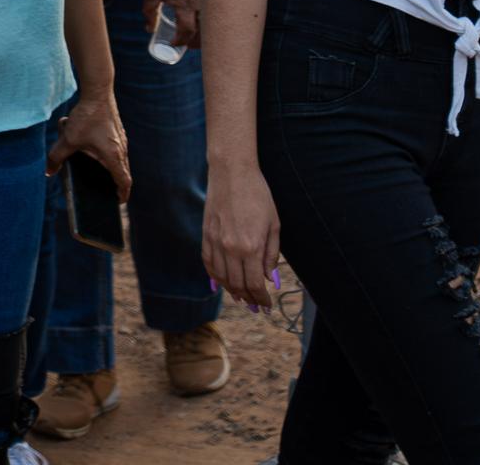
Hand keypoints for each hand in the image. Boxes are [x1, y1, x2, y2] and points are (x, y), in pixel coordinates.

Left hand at [48, 92, 131, 200]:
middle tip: (110, 192)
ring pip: (120, 159)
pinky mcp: (116, 129)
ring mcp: (121, 138)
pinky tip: (95, 151)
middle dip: (117, 183)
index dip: (123, 193)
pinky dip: (110, 155)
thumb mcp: (68, 139)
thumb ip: (57, 157)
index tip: (119, 201)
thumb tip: (48, 171)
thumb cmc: (86, 117)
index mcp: (113, 156)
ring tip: (102, 173)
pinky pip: (116, 148)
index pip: (124, 180)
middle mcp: (121, 148)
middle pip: (123, 171)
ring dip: (112, 167)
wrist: (98, 92)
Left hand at [144, 0, 205, 49]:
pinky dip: (207, 17)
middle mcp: (200, 0)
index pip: (188, 31)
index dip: (181, 41)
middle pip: (204, 29)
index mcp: (185, 3)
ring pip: (210, 19)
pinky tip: (200, 20)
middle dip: (196, 41)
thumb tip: (149, 29)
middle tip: (187, 46)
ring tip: (194, 36)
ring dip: (204, 30)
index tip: (173, 43)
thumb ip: (149, 13)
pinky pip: (212, 7)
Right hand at [203, 165, 283, 309]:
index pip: (254, 284)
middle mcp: (231, 248)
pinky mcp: (206, 234)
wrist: (232, 172)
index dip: (261, 299)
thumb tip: (269, 279)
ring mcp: (215, 241)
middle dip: (248, 299)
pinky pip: (208, 263)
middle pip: (237, 284)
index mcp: (251, 246)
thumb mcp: (273, 224)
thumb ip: (271, 254)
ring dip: (231, 291)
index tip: (267, 306)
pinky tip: (221, 283)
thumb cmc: (258, 195)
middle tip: (256, 307)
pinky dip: (214, 276)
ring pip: (221, 277)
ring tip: (241, 297)